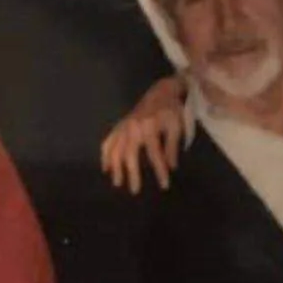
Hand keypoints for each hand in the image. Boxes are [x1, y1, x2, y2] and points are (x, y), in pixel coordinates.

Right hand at [100, 74, 188, 192]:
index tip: (164, 186)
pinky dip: (106, 154)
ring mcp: (124, 126)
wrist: (160, 92)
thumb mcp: (177, 127)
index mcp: (150, 127)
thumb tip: (171, 167)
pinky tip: (105, 167)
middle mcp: (133, 128)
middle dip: (132, 174)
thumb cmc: (171, 110)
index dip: (159, 171)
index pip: (154, 154)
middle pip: (130, 155)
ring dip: (116, 167)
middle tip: (134, 191)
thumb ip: (172, 147)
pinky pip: (109, 141)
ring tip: (118, 182)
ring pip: (116, 150)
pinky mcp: (120, 126)